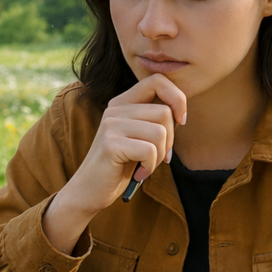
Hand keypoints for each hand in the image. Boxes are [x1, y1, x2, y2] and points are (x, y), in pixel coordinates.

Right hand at [43, 75, 185, 253]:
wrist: (90, 190)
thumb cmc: (120, 166)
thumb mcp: (139, 137)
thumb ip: (153, 121)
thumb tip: (181, 114)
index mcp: (123, 102)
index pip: (157, 81)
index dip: (177, 98)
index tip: (181, 121)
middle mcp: (115, 109)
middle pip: (164, 112)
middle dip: (170, 139)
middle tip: (158, 157)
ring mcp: (111, 125)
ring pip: (160, 132)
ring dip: (159, 156)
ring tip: (146, 166)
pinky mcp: (110, 144)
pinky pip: (149, 150)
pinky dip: (150, 166)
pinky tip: (139, 173)